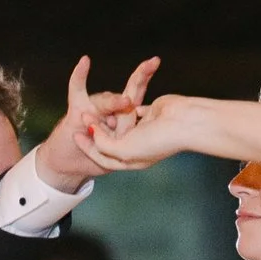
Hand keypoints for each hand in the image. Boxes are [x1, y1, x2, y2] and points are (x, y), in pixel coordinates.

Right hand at [33, 53, 157, 193]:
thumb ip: (130, 141)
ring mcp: (92, 108)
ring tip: (125, 105)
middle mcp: (108, 110)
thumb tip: (142, 126)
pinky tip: (85, 61)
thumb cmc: (95, 160)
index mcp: (121, 118)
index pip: (137, 96)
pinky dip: (80, 76)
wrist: (68, 164)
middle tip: (151, 63)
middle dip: (140, 77)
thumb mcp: (120, 155)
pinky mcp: (76, 111)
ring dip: (115, 104)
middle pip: (127, 92)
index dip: (146, 79)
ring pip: (107, 100)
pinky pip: (77, 90)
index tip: (156, 62)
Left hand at [79, 87, 204, 172]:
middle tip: (83, 116)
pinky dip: (126, 99)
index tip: (75, 134)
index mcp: (130, 160)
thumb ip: (105, 143)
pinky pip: (133, 104)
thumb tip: (93, 131)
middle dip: (97, 127)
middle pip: (110, 137)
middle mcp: (137, 145)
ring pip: (119, 119)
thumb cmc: (158, 141)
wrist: (185, 124)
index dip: (88, 146)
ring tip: (98, 106)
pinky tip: (116, 99)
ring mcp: (143, 128)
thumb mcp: (124, 150)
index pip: (103, 156)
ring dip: (108, 113)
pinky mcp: (150, 112)